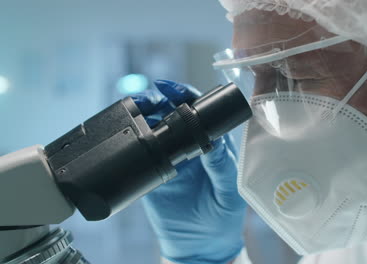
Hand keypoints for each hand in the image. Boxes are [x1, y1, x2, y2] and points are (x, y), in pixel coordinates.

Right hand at [132, 80, 245, 263]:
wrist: (199, 245)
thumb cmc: (222, 217)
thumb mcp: (228, 191)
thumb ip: (222, 166)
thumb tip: (214, 140)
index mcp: (211, 146)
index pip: (200, 113)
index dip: (187, 96)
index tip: (174, 89)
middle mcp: (188, 148)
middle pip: (172, 113)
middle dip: (161, 98)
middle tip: (152, 96)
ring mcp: (168, 159)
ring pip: (153, 127)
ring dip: (144, 113)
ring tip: (138, 108)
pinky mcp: (151, 173)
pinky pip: (139, 152)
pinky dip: (131, 138)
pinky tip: (128, 131)